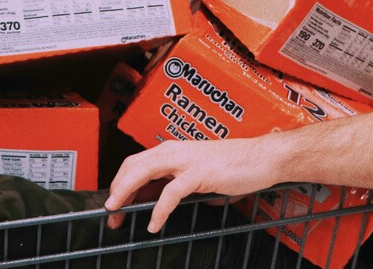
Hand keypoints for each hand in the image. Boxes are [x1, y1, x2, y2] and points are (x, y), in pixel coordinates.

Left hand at [104, 138, 280, 232]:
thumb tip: (157, 202)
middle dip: (117, 190)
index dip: (120, 183)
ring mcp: (186, 160)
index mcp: (172, 150)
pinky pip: (171, 192)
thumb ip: (176, 184)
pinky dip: (159, 210)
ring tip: (119, 213)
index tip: (114, 205)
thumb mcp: (196, 175)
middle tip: (111, 213)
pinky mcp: (199, 173)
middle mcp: (175, 151)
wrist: (261, 157)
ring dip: (127, 194)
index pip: (135, 163)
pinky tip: (154, 223)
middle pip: (133, 166)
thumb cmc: (233, 165)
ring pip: (144, 172)